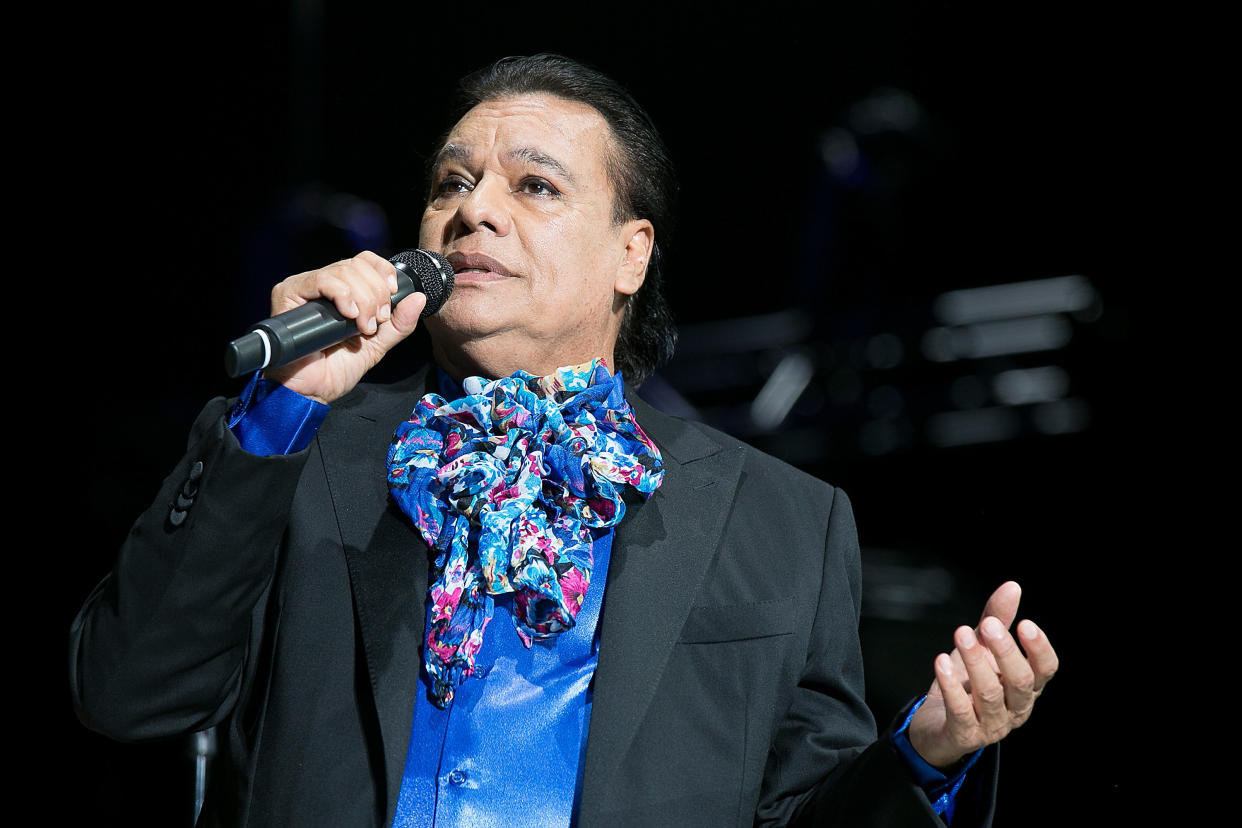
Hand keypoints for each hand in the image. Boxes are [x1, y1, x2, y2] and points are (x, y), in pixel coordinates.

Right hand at [262, 251, 427, 403]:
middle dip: (376, 293)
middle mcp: (321, 285)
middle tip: (375, 322)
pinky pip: (322, 280)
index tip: (393, 292)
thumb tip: (419, 298)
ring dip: (363, 299)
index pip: (364, 261)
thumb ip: (399, 323)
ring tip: (362, 326)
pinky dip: (343, 295)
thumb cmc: (337, 369)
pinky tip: (349, 315)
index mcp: (342, 291)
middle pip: (356, 265)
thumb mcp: (377, 344)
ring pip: (343, 271)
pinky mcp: (289, 293)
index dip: (382, 271)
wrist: (312, 389)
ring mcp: (305, 287)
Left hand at [906, 581, 1057, 769]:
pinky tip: (940, 662)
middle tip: (988, 625)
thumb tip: (1012, 586)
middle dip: (1005, 651)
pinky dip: (951, 685)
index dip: (1039, 648)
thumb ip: (996, 619)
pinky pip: (961, 711)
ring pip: (991, 694)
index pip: (1046, 669)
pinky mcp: (965, 736)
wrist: (935, 725)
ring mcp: (992, 725)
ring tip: (961, 633)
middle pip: (1021, 681)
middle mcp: (1016, 708)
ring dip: (975, 661)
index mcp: (1026, 687)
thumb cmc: (965, 683)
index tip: (1025, 623)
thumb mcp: (980, 647)